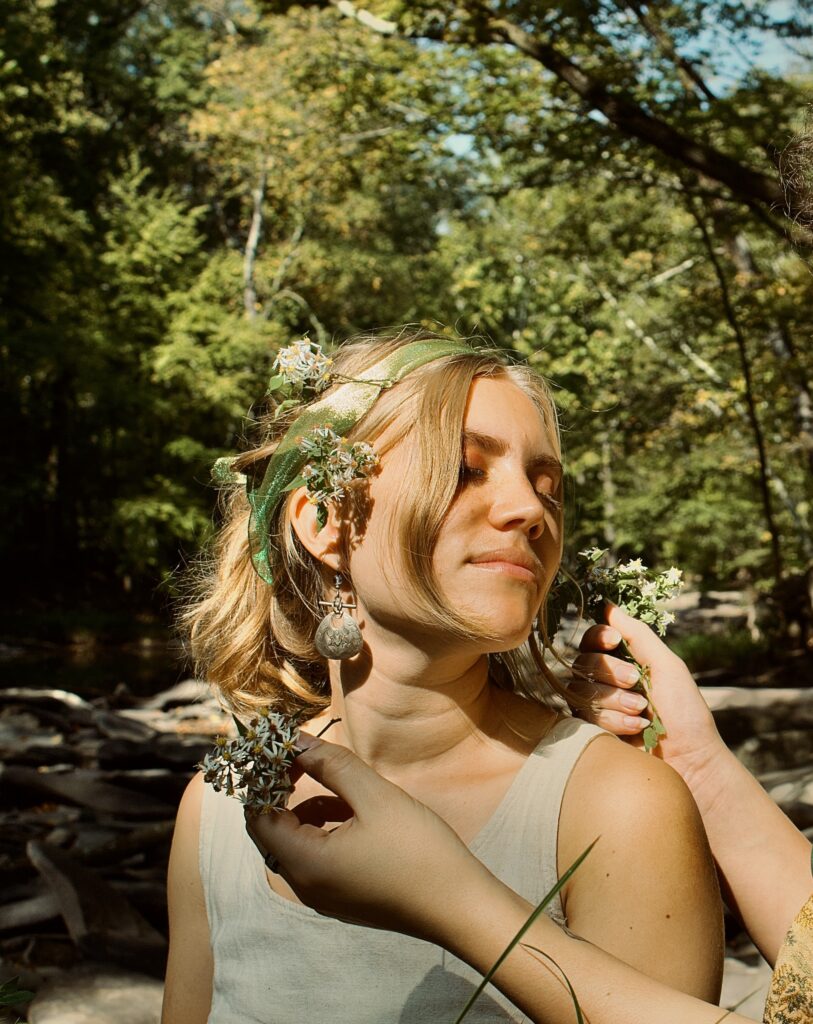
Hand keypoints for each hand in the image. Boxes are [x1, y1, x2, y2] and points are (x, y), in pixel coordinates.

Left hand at [244, 735, 491, 944]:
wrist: (460, 906)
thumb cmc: (417, 850)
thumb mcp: (374, 796)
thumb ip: (332, 765)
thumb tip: (297, 742)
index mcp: (304, 863)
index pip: (258, 815)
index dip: (264, 777)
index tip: (284, 747)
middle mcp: (304, 885)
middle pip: (272, 829)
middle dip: (283, 789)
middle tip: (305, 755)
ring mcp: (324, 895)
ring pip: (296, 841)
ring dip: (307, 806)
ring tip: (338, 780)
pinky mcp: (343, 897)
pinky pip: (317, 855)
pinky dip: (325, 827)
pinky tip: (354, 809)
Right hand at [571, 603, 724, 784]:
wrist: (690, 761)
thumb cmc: (685, 712)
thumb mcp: (667, 666)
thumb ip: (638, 635)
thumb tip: (608, 605)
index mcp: (624, 662)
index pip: (593, 640)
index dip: (599, 637)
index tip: (616, 640)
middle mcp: (605, 683)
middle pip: (583, 662)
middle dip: (611, 672)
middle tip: (637, 683)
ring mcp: (596, 708)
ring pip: (581, 689)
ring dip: (615, 700)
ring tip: (642, 713)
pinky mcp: (590, 732)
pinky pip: (583, 716)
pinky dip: (613, 720)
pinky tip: (636, 729)